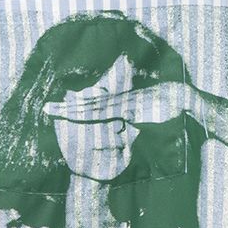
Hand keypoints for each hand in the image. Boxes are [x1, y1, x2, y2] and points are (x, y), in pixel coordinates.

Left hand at [43, 80, 197, 127]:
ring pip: (89, 108)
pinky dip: (86, 113)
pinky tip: (72, 114)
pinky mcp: (125, 109)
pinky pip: (102, 113)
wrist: (181, 99)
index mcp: (118, 104)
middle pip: (86, 104)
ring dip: (69, 109)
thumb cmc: (165, 111)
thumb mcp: (146, 120)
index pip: (92, 105)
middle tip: (46, 108)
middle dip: (65, 107)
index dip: (75, 106)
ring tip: (51, 110)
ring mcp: (119, 104)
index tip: (60, 108)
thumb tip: (128, 128)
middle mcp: (115, 101)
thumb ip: (135, 125)